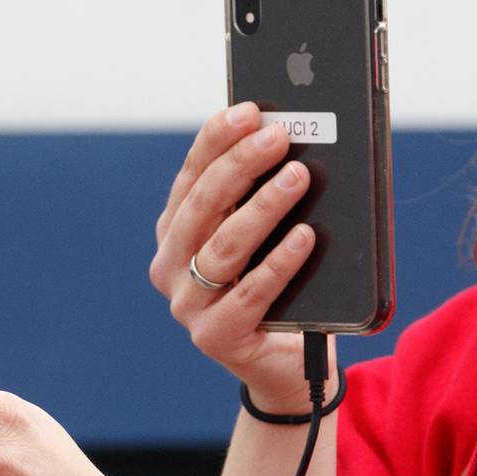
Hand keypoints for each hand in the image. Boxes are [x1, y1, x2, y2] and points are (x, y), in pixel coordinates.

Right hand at [150, 102, 323, 411]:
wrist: (289, 365)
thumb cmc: (282, 288)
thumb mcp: (267, 236)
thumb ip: (262, 197)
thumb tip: (286, 141)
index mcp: (175, 233)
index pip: (191, 176)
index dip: (216, 140)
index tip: (250, 111)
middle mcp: (171, 267)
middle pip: (202, 206)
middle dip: (241, 164)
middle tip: (279, 136)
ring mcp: (188, 306)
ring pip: (222, 247)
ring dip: (262, 207)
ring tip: (297, 176)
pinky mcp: (215, 338)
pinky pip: (250, 294)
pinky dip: (279, 262)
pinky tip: (305, 236)